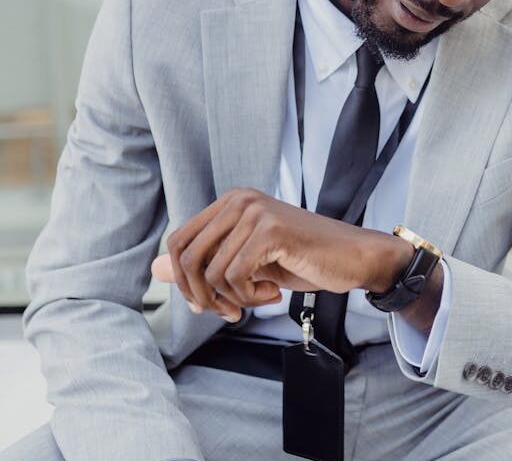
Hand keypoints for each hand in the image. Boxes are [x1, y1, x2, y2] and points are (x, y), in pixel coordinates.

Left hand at [151, 188, 408, 321]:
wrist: (354, 258)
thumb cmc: (305, 260)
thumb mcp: (248, 264)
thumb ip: (204, 264)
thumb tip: (156, 269)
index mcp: (231, 202)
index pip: (179, 241)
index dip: (183, 281)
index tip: (207, 305)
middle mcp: (239, 200)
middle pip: (186, 256)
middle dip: (200, 295)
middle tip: (229, 312)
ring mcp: (255, 212)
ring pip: (211, 271)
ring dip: (232, 299)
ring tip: (260, 299)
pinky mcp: (270, 230)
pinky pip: (235, 276)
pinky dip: (249, 297)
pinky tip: (273, 294)